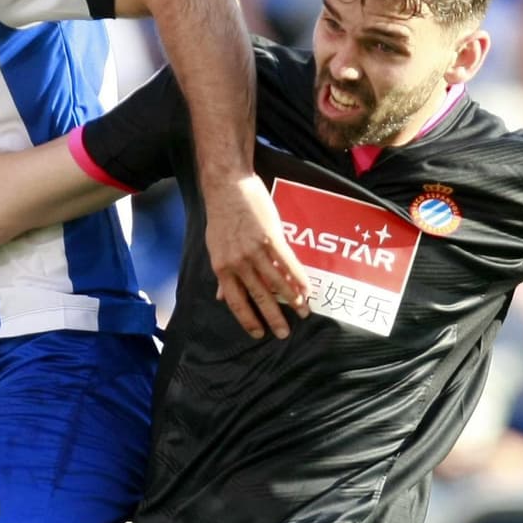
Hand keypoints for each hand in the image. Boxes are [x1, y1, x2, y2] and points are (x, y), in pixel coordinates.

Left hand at [205, 174, 310, 338]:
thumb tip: (220, 298)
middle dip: (273, 318)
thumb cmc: (221, 218)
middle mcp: (238, 263)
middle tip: (284, 334)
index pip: (236, 302)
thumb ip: (222, 274)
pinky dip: (299, 278)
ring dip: (292, 300)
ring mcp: (255, 251)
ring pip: (277, 282)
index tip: (259, 334)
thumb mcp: (215, 248)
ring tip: (303, 312)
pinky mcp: (272, 237)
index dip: (248, 319)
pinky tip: (307, 289)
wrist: (228, 188)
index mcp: (222, 268)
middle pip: (259, 297)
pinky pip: (288, 263)